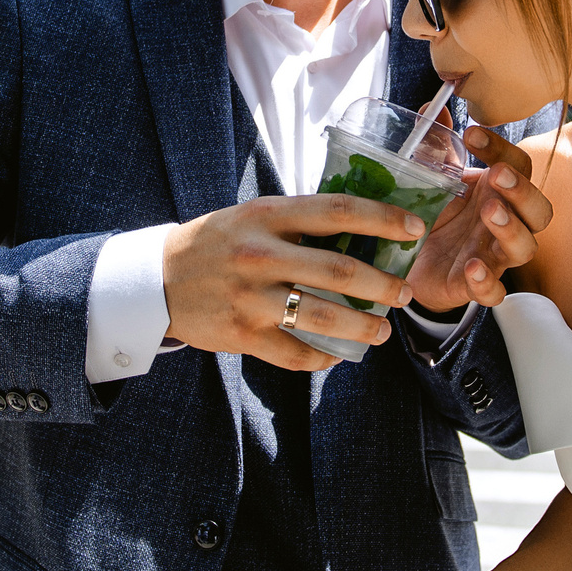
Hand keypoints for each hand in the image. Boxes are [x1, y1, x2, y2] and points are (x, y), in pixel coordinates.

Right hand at [160, 195, 425, 371]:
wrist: (155, 279)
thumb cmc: (216, 242)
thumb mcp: (253, 215)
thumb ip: (299, 220)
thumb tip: (364, 226)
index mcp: (267, 215)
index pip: (338, 211)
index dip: (383, 219)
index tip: (415, 229)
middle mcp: (260, 254)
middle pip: (340, 271)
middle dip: (383, 285)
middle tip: (404, 293)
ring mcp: (250, 297)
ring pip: (323, 318)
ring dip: (362, 327)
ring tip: (382, 331)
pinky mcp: (241, 334)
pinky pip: (295, 353)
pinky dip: (322, 359)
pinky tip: (337, 356)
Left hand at [405, 126, 553, 311]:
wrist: (406, 263)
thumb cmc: (433, 215)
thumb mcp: (432, 177)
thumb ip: (437, 146)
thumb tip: (435, 107)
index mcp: (496, 192)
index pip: (518, 166)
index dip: (502, 149)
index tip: (472, 133)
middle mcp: (503, 223)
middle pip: (539, 210)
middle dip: (524, 192)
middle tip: (498, 177)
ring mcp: (491, 256)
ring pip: (525, 248)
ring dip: (512, 230)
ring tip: (490, 214)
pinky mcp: (471, 287)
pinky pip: (494, 293)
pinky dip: (487, 283)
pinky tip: (472, 268)